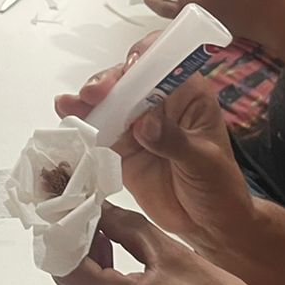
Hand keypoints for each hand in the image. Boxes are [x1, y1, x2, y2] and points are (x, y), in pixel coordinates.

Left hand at [55, 205, 284, 284]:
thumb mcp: (175, 257)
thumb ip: (130, 229)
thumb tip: (102, 211)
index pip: (63, 262)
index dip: (61, 229)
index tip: (66, 203)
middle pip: (68, 280)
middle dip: (71, 242)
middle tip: (80, 208)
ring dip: (85, 262)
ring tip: (98, 226)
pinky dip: (100, 282)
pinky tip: (114, 255)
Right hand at [56, 61, 252, 243]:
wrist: (207, 225)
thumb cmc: (218, 188)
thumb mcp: (204, 163)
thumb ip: (174, 142)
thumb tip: (145, 124)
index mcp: (187, 94)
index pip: (164, 61)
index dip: (144, 58)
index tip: (128, 70)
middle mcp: (158, 102)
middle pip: (127, 77)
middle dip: (108, 81)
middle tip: (94, 95)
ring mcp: (136, 123)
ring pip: (107, 100)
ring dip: (86, 99)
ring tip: (68, 104)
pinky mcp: (119, 145)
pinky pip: (97, 128)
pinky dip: (80, 122)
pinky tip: (65, 117)